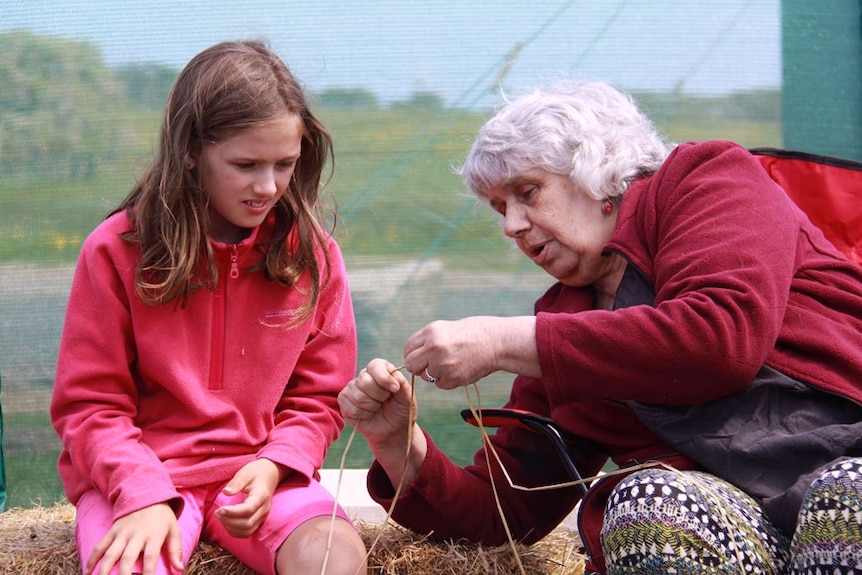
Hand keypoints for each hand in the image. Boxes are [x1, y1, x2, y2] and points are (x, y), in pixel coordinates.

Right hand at [86, 502, 182, 574]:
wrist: (146, 495)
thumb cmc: (162, 518)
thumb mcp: (174, 530)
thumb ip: (176, 550)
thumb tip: (180, 569)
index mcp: (153, 535)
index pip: (150, 556)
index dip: (148, 572)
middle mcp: (136, 535)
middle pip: (128, 557)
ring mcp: (122, 533)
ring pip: (110, 553)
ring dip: (104, 570)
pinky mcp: (112, 531)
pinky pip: (100, 546)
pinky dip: (92, 559)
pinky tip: (87, 571)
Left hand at [215, 458, 282, 537]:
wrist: (269, 475)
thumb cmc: (255, 473)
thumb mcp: (245, 472)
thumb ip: (236, 482)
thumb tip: (225, 492)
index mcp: (262, 495)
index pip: (248, 509)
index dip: (232, 512)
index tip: (220, 509)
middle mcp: (264, 508)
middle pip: (247, 523)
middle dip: (229, 521)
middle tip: (217, 513)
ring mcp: (262, 516)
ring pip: (247, 531)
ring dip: (231, 527)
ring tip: (220, 517)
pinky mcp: (258, 521)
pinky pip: (247, 533)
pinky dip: (234, 531)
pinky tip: (226, 522)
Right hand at [338, 358, 425, 484]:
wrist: (394, 430)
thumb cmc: (401, 410)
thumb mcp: (407, 396)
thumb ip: (401, 382)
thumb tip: (393, 374)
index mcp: (379, 370)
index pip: (375, 365)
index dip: (384, 377)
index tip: (395, 389)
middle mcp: (364, 376)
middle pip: (365, 381)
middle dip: (380, 395)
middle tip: (385, 401)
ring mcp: (352, 389)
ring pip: (358, 396)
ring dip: (372, 406)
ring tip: (377, 408)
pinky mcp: (344, 402)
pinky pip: (351, 408)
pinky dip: (364, 414)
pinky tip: (369, 415)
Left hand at [403, 316, 538, 388]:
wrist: (497, 342)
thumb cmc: (472, 333)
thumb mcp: (445, 329)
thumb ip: (427, 340)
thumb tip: (412, 356)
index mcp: (431, 332)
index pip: (408, 348)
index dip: (413, 354)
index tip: (420, 357)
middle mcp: (434, 347)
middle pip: (411, 364)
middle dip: (418, 367)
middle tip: (429, 365)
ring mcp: (444, 364)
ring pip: (425, 376)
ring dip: (434, 374)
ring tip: (449, 364)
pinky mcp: (454, 378)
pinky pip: (440, 384)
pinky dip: (447, 381)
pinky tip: (459, 369)